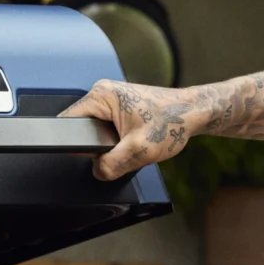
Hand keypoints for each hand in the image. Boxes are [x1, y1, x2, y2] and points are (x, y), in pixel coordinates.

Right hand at [59, 79, 206, 180]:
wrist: (194, 113)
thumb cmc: (173, 121)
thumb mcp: (140, 150)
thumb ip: (112, 165)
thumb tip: (98, 171)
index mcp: (101, 95)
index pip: (68, 123)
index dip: (78, 144)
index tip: (97, 153)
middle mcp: (103, 93)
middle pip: (81, 129)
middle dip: (99, 146)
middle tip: (124, 147)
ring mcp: (112, 99)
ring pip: (95, 132)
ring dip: (111, 144)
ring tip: (132, 141)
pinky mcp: (120, 108)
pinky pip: (106, 129)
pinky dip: (119, 140)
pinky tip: (134, 139)